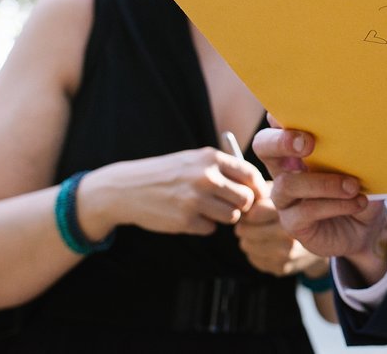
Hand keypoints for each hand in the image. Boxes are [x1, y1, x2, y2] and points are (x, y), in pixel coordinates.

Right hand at [79, 147, 267, 239]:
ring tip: (207, 209)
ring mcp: (195, 200)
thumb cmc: (168, 174)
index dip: (257, 188)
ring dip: (224, 217)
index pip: (250, 175)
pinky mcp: (185, 221)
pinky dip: (204, 225)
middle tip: (228, 204)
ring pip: (232, 216)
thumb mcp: (195, 160)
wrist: (127, 188)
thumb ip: (224, 169)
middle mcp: (205, 177)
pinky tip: (189, 216)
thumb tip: (258, 189)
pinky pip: (211, 229)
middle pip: (246, 199)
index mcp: (210, 158)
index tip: (254, 195)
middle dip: (241, 205)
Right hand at [253, 115, 386, 284]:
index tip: (298, 110)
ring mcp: (285, 197)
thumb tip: (359, 130)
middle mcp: (284, 168)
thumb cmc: (361, 185)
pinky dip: (335, 205)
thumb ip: (352, 146)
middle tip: (308, 143)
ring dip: (324, 183)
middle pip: (263, 146)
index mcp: (297, 146)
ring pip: (287, 184)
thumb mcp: (361, 163)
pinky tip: (357, 202)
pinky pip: (305, 212)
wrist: (367, 225)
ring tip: (353, 186)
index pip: (277, 122)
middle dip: (281, 141)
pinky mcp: (292, 223)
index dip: (279, 113)